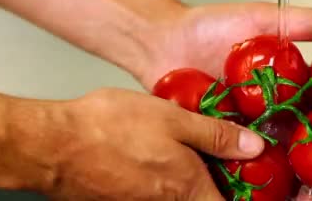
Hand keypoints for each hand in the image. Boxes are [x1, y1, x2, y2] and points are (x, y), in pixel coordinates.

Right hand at [36, 88, 263, 200]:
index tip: (258, 181)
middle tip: (233, 159)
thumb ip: (216, 135)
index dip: (250, 196)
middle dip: (224, 183)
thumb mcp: (173, 119)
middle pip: (209, 200)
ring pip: (184, 196)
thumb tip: (253, 147)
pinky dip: (172, 177)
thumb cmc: (109, 129)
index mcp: (188, 190)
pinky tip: (165, 152)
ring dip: (198, 179)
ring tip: (201, 151)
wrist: (53, 146)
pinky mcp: (126, 200)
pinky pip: (161, 193)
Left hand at [134, 2, 311, 199]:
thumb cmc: (211, 27)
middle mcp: (277, 114)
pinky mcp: (226, 144)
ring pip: (287, 166)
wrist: (165, 42)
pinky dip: (265, 186)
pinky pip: (248, 169)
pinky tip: (277, 194)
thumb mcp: (264, 19)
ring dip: (307, 186)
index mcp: (294, 88)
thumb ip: (309, 23)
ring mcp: (252, 132)